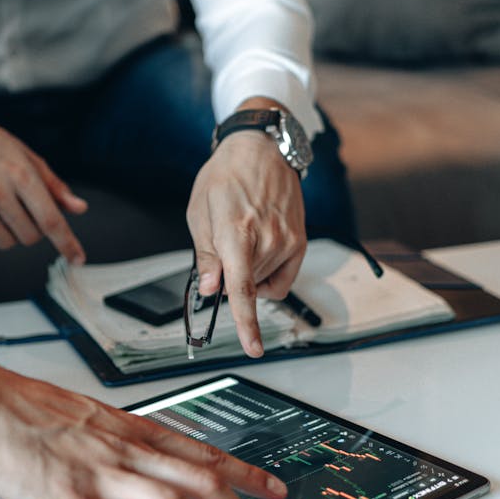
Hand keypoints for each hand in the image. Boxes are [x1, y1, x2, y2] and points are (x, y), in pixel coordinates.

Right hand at [0, 97, 87, 259]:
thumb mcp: (29, 158)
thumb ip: (55, 187)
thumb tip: (79, 208)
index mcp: (19, 174)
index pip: (50, 220)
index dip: (67, 243)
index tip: (77, 258)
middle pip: (30, 237)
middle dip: (35, 229)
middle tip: (26, 209)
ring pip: (7, 243)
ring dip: (13, 233)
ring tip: (5, 208)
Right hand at [0, 348, 286, 498]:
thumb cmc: (27, 411)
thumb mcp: (91, 418)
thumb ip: (123, 440)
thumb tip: (146, 461)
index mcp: (133, 430)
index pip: (205, 450)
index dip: (247, 472)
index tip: (275, 489)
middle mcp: (127, 449)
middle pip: (203, 481)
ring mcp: (101, 474)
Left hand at [187, 111, 305, 356]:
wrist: (261, 150)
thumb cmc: (225, 177)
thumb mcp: (199, 214)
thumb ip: (205, 257)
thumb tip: (209, 290)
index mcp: (235, 233)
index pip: (241, 289)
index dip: (245, 323)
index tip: (252, 348)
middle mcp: (267, 239)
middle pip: (245, 287)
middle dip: (229, 278)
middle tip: (222, 246)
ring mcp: (287, 241)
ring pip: (263, 285)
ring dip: (249, 274)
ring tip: (244, 236)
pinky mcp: (300, 242)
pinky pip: (282, 281)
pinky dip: (267, 278)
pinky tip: (260, 255)